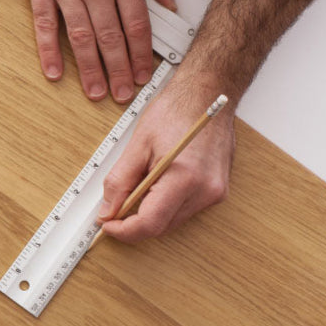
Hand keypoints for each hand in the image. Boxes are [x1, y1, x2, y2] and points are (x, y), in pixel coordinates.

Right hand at [21, 0, 175, 103]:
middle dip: (118, 70)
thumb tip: (168, 4)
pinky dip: (48, 51)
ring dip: (89, 69)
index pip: (136, 26)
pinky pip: (45, 25)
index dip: (140, 54)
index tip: (142, 74)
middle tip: (122, 93)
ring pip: (81, 37)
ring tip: (95, 91)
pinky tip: (55, 72)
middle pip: (111, 38)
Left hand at [97, 81, 233, 241]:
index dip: (124, 231)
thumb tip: (107, 210)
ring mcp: (215, 192)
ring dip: (150, 213)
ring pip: (172, 222)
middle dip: (134, 222)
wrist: (208, 94)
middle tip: (114, 206)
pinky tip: (157, 184)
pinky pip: (184, 210)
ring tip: (139, 185)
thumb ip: (120, 182)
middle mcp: (205, 191)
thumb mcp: (138, 145)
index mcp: (185, 178)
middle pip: (161, 227)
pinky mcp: (218, 191)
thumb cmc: (176, 111)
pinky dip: (165, 205)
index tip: (107, 225)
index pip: (150, 224)